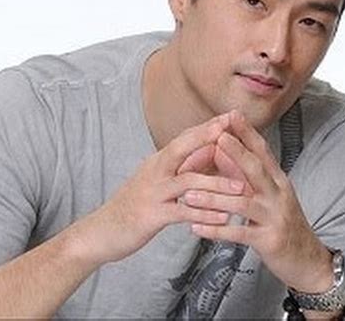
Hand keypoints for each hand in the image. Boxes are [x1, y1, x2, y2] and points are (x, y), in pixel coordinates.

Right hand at [75, 114, 245, 265]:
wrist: (103, 230)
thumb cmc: (133, 204)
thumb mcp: (155, 180)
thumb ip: (178, 167)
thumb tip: (205, 153)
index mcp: (157, 162)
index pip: (183, 138)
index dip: (205, 127)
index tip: (228, 116)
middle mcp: (154, 171)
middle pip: (181, 147)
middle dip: (206, 136)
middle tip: (230, 126)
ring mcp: (153, 192)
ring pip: (187, 181)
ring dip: (216, 183)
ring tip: (241, 186)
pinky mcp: (152, 215)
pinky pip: (182, 212)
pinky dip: (204, 214)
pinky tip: (223, 218)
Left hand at [181, 110, 333, 292]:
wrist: (308, 260)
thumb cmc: (281, 221)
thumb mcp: (268, 194)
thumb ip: (247, 173)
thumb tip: (221, 150)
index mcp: (277, 180)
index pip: (262, 151)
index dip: (248, 132)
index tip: (232, 114)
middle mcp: (278, 194)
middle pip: (257, 170)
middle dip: (237, 152)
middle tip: (217, 138)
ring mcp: (274, 217)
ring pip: (242, 203)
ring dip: (213, 198)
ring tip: (188, 194)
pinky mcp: (269, 241)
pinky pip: (238, 234)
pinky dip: (215, 230)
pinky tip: (195, 227)